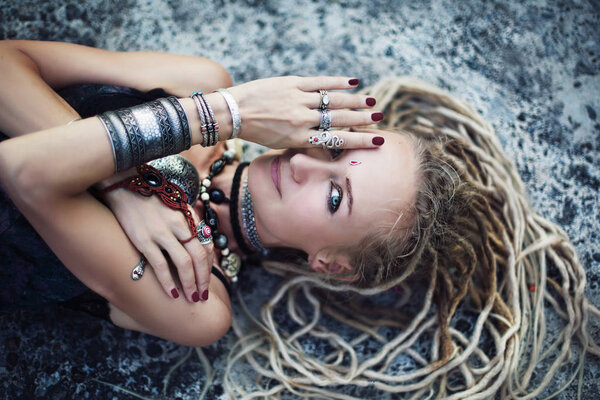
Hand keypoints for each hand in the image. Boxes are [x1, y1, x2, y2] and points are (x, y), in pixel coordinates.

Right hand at [103, 187, 213, 302]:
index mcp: (188, 217)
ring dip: (190, 284)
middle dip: (203, 280)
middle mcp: (178, 225)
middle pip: (199, 257)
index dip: (210, 266)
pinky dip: (168, 281)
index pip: (206, 246)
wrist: (124, 186)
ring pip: (184, 263)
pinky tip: (172, 293)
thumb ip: (188, 224)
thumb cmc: (151, 198)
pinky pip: (160, 265)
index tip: (208, 279)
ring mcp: (161, 233)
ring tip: (191, 298)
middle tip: (203, 296)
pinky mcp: (143, 240)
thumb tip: (199, 245)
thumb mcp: (175, 206)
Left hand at [226, 76, 383, 148]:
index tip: (378, 140)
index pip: (336, 140)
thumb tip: (327, 144)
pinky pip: (319, 82)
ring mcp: (297, 100)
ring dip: (355, 100)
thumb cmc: (257, 132)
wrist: (234, 113)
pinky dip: (337, 81)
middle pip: (339, 119)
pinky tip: (352, 81)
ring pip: (333, 100)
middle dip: (362, 119)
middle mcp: (301, 120)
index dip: (359, 140)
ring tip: (372, 101)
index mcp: (299, 138)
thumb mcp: (281, 145)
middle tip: (379, 118)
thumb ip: (304, 144)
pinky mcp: (291, 84)